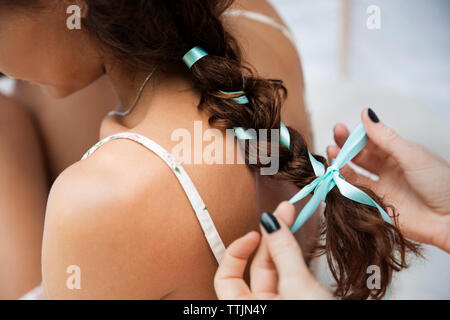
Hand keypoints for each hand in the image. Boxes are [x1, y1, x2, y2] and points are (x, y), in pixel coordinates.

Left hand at [214, 201, 333, 299]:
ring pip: (276, 272)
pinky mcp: (298, 303)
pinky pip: (291, 278)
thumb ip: (284, 251)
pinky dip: (295, 259)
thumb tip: (270, 221)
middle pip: (256, 269)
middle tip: (285, 212)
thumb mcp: (298, 286)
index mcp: (246, 311)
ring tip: (293, 219)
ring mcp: (280, 306)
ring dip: (284, 245)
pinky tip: (300, 241)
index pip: (226, 277)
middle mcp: (260, 310)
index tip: (256, 233)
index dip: (236, 252)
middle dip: (270, 238)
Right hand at [328, 108, 449, 251]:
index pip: (373, 141)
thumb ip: (386, 138)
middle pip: (361, 156)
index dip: (358, 134)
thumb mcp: (412, 155)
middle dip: (346, 146)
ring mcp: (382, 188)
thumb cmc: (441, 184)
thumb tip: (366, 113)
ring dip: (342, 163)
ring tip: (331, 152)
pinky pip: (356, 192)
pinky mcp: (376, 206)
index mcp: (400, 155)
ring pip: (356, 173)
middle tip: (334, 136)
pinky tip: (337, 172)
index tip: (343, 127)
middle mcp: (389, 170)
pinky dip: (344, 183)